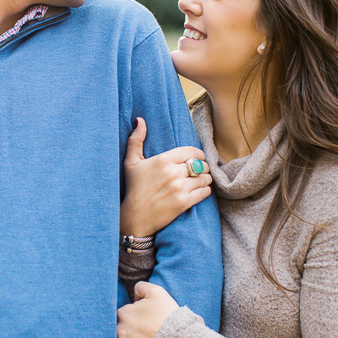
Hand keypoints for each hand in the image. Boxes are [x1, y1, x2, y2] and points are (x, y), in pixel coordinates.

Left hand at [116, 281, 180, 337]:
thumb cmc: (166, 315)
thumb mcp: (157, 292)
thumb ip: (141, 286)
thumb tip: (134, 296)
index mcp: (123, 312)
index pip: (122, 312)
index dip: (133, 314)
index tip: (143, 319)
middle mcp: (118, 328)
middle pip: (118, 326)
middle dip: (128, 327)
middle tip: (142, 330)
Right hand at [121, 117, 211, 236]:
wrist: (135, 217)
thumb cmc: (134, 188)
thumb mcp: (131, 162)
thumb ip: (136, 139)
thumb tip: (140, 120)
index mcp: (163, 160)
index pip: (192, 151)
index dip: (197, 154)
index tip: (196, 159)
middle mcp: (173, 172)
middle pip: (201, 164)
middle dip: (202, 167)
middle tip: (198, 171)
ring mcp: (180, 188)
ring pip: (205, 178)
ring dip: (205, 179)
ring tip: (199, 181)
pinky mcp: (184, 203)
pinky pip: (205, 192)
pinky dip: (205, 191)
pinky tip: (199, 191)